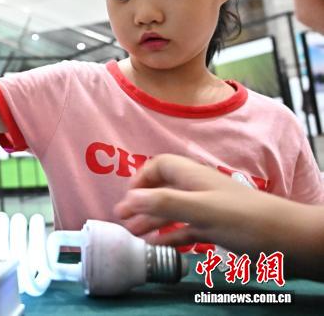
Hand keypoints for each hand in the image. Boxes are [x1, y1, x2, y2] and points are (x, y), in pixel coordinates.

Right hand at [114, 154, 303, 255]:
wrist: (290, 241)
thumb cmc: (244, 220)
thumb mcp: (200, 209)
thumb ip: (163, 202)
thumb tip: (128, 199)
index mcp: (193, 177)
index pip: (159, 166)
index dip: (140, 178)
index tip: (128, 199)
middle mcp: (198, 190)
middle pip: (162, 189)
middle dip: (141, 203)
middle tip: (123, 220)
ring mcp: (207, 210)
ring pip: (172, 211)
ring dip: (152, 221)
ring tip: (133, 235)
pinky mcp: (216, 229)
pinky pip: (185, 230)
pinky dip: (169, 236)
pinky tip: (158, 247)